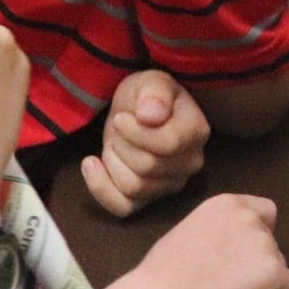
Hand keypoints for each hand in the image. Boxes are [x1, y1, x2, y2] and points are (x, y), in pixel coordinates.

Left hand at [81, 68, 210, 216]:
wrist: (136, 111)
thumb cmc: (146, 95)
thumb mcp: (151, 80)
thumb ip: (155, 92)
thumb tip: (151, 116)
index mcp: (196, 133)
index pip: (167, 145)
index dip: (136, 133)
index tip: (122, 117)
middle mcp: (190, 163)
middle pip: (147, 168)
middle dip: (122, 144)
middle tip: (119, 127)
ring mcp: (171, 184)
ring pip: (134, 187)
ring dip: (113, 161)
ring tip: (113, 142)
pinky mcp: (149, 199)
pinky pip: (123, 207)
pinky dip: (101, 187)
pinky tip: (92, 163)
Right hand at [129, 193, 288, 288]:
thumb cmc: (163, 270)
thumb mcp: (191, 229)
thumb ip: (218, 229)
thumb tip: (229, 244)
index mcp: (228, 204)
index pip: (266, 211)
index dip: (257, 232)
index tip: (240, 250)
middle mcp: (251, 219)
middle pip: (271, 241)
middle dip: (256, 258)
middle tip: (227, 278)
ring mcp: (265, 245)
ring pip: (278, 264)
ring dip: (262, 278)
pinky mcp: (274, 273)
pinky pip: (287, 288)